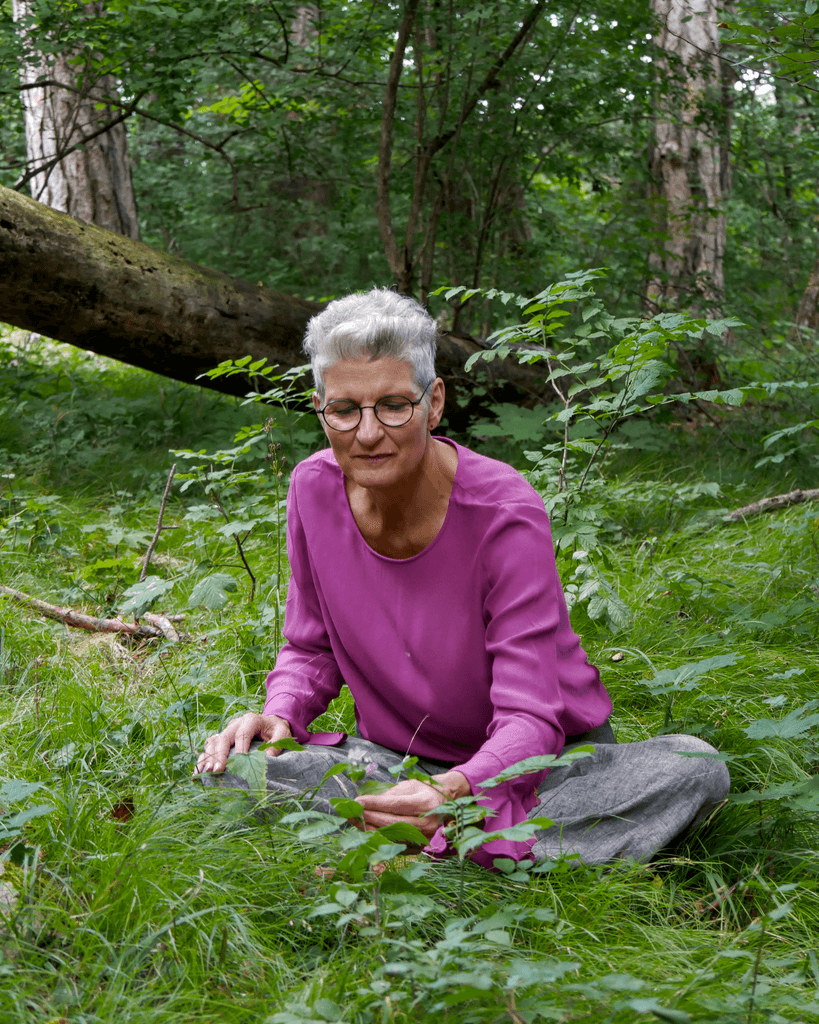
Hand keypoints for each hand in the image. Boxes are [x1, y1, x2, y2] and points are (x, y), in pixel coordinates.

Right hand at [195, 713, 291, 774]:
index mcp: (251, 720)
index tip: (239, 762)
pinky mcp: (222, 739)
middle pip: (224, 737)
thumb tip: (267, 757)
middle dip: (219, 755)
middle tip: (217, 770)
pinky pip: (209, 748)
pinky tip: (198, 772)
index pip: (243, 734)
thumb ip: (278, 743)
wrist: (270, 724)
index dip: (240, 748)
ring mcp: (227, 731)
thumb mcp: (283, 734)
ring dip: (208, 758)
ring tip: (205, 772)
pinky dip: (203, 759)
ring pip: (214, 742)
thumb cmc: (276, 730)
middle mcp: (236, 724)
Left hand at [354, 771, 469, 840]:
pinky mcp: (418, 849)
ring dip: (369, 829)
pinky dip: (378, 839)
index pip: (395, 805)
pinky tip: (366, 831)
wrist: (444, 804)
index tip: (357, 801)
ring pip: (390, 837)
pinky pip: (393, 846)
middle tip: (351, 812)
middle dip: (369, 817)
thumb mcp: (408, 786)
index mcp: (425, 803)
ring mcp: (423, 839)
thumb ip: (389, 796)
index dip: (375, 804)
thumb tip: (365, 803)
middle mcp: (427, 823)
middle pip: (392, 823)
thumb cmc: (424, 792)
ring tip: (355, 822)